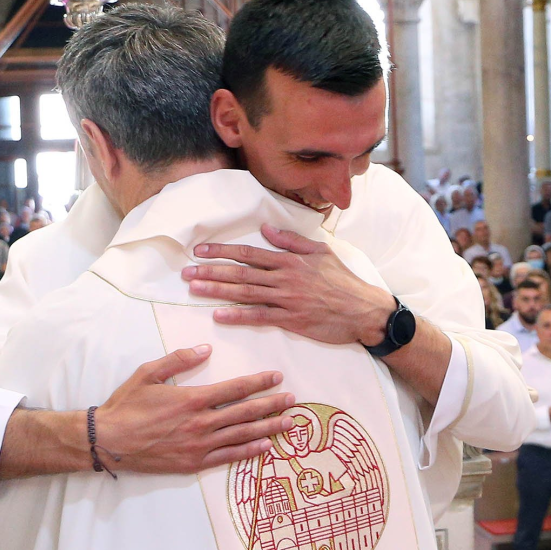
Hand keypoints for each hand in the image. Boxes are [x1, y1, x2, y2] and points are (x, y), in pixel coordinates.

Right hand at [95, 345, 294, 472]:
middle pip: (245, 412)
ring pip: (241, 436)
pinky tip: (264, 447)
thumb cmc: (126, 405)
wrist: (108, 440)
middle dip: (272, 405)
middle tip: (293, 401)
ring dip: (268, 428)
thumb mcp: (148, 373)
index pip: (235, 389)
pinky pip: (227, 457)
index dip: (258, 382)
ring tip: (289, 424)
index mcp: (192, 399)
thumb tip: (205, 348)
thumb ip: (178, 359)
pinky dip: (248, 452)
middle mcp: (200, 423)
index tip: (277, 377)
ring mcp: (198, 446)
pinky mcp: (193, 463)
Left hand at [181, 224, 395, 345]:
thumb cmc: (344, 281)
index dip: (222, 251)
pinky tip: (219, 315)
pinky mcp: (291, 320)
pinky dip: (238, 315)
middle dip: (211, 271)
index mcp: (290, 260)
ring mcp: (287, 299)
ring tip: (195, 289)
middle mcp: (285, 277)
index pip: (249, 253)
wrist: (364, 311)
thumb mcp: (321, 252)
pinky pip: (260, 316)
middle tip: (186, 272)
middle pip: (241, 272)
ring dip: (218, 290)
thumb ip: (292, 240)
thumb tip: (267, 229)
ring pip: (245, 292)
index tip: (201, 250)